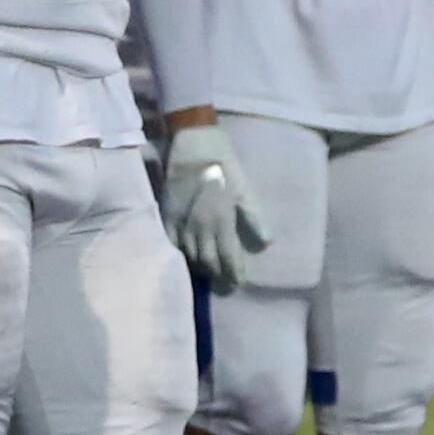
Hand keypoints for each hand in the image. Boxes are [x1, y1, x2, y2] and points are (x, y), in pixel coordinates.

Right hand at [162, 123, 268, 288]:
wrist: (194, 150)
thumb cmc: (226, 168)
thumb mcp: (246, 191)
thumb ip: (254, 217)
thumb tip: (267, 242)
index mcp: (221, 222)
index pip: (228, 257)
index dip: (233, 273)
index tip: (237, 283)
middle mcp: (199, 228)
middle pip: (207, 261)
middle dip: (217, 275)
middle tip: (225, 284)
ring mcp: (180, 223)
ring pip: (189, 255)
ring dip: (200, 267)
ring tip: (209, 274)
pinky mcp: (167, 217)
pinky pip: (171, 244)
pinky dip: (179, 254)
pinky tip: (185, 259)